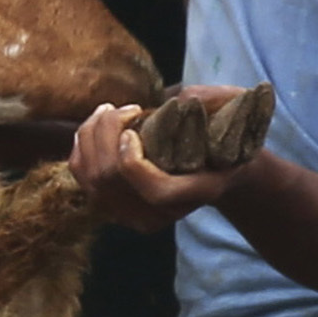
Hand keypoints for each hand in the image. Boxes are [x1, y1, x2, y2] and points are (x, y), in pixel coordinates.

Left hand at [73, 92, 252, 230]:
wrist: (216, 165)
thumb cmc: (226, 130)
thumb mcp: (235, 111)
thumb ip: (211, 102)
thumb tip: (177, 101)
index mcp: (201, 190)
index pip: (157, 191)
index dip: (135, 160)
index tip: (135, 123)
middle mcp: (165, 212)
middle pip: (111, 181)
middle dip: (106, 133)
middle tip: (122, 108)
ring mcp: (134, 215)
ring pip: (91, 179)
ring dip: (92, 135)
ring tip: (108, 111)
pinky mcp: (112, 207)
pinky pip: (82, 177)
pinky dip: (82, 146)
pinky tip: (96, 125)